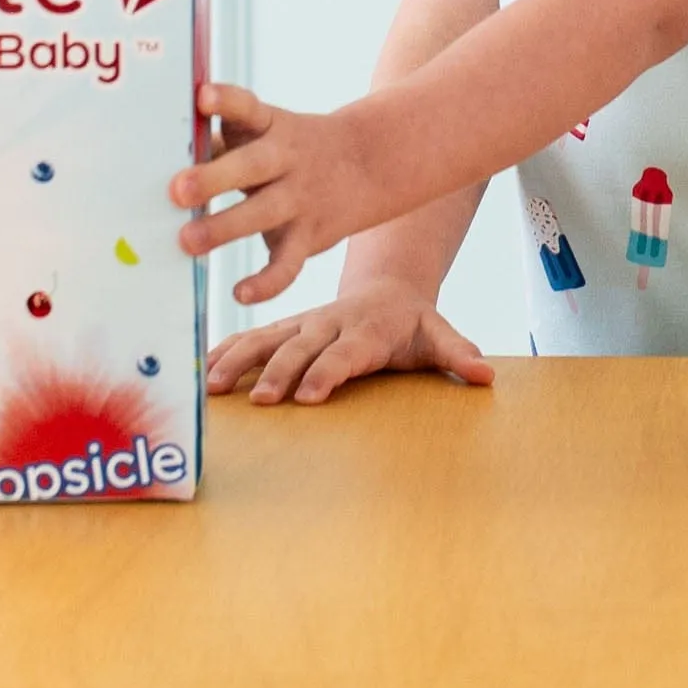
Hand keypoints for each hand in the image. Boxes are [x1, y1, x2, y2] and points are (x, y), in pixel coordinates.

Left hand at [171, 82, 388, 304]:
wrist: (366, 164)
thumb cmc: (290, 148)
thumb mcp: (266, 131)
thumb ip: (222, 143)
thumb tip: (163, 159)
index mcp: (272, 127)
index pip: (248, 108)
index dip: (226, 101)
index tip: (202, 96)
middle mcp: (288, 160)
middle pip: (253, 165)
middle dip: (215, 177)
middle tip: (177, 189)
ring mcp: (300, 199)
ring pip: (265, 214)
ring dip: (226, 228)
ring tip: (188, 242)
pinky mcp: (309, 236)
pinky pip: (289, 263)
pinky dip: (268, 282)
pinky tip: (240, 293)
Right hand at [206, 279, 494, 405]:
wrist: (386, 286)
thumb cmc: (412, 322)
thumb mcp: (438, 335)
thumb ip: (457, 355)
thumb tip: (486, 375)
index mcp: (366, 329)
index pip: (345, 353)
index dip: (327, 372)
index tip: (308, 396)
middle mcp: (329, 323)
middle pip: (301, 348)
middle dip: (281, 372)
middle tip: (263, 401)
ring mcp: (304, 323)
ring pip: (268, 338)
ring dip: (240, 361)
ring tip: (213, 386)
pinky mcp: (286, 326)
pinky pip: (251, 336)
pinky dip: (226, 350)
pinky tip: (201, 368)